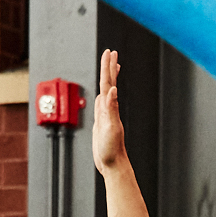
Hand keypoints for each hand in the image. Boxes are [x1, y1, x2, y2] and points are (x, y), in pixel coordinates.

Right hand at [91, 48, 128, 174]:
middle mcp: (109, 109)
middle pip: (108, 83)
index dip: (108, 67)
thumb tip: (113, 90)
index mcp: (110, 108)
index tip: (109, 52)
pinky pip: (102, 104)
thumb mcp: (111, 128)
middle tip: (110, 52)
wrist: (113, 164)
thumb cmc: (112, 149)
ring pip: (106, 91)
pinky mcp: (102, 122)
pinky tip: (103, 95)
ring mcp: (106, 115)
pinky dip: (103, 96)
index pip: (108, 82)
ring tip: (111, 67)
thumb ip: (111, 109)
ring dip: (108, 78)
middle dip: (109, 67)